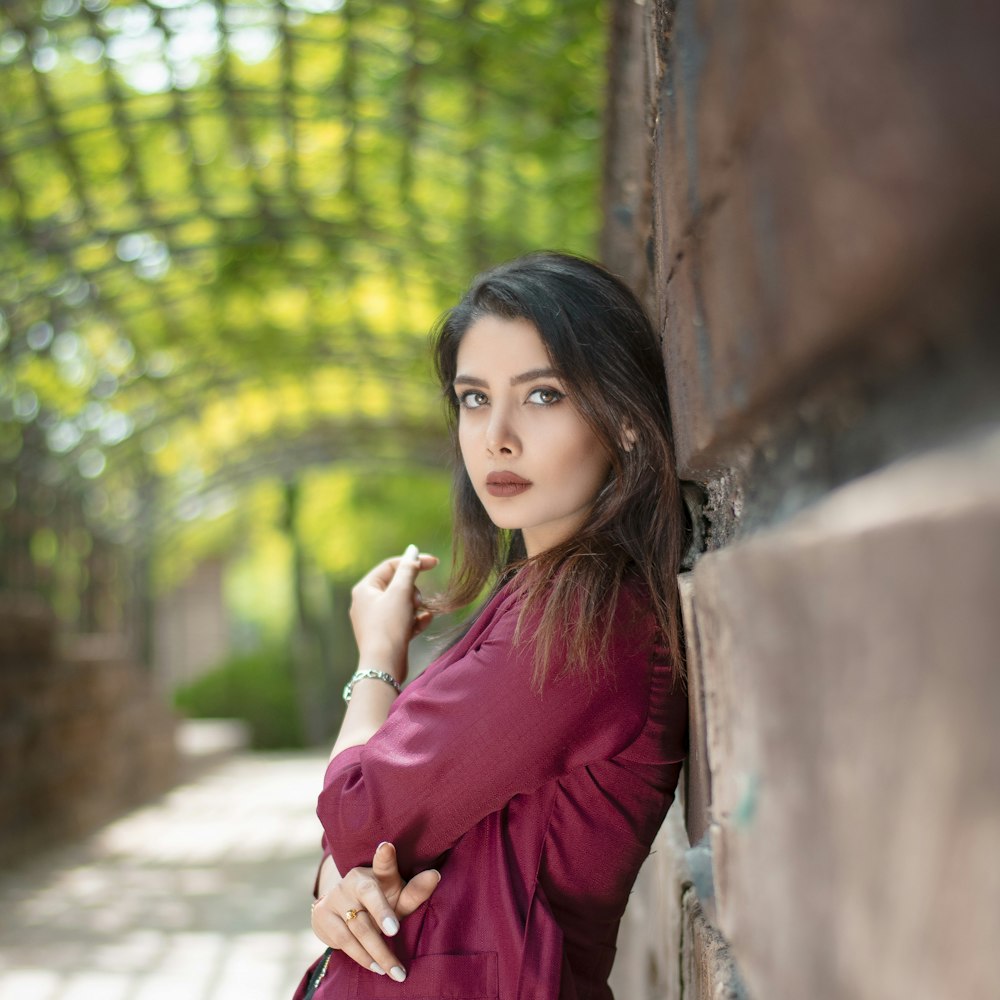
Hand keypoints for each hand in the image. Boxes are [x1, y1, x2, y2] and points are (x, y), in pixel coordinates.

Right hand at [311, 842, 440, 981]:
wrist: (344, 911)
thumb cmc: (382, 902)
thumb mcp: (398, 898)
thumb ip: (414, 892)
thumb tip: (435, 875)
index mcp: (377, 872)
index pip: (383, 864)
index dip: (385, 857)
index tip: (387, 847)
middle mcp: (354, 879)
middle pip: (370, 896)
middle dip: (383, 914)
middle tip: (395, 931)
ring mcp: (336, 896)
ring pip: (358, 925)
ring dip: (377, 951)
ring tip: (394, 970)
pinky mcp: (322, 915)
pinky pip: (343, 940)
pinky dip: (361, 956)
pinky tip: (375, 966)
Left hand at [350, 545, 437, 681]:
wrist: (383, 665)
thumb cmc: (389, 626)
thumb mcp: (400, 592)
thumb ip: (408, 569)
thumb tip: (412, 550)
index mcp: (364, 589)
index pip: (391, 566)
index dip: (413, 562)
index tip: (435, 563)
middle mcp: (366, 603)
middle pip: (397, 585)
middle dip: (413, 590)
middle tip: (416, 601)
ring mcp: (375, 620)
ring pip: (401, 603)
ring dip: (415, 606)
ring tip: (419, 614)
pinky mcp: (385, 635)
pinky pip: (402, 620)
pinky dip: (414, 619)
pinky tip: (425, 621)